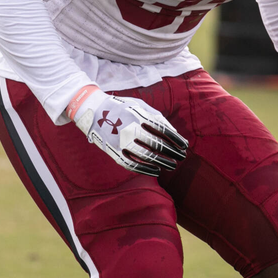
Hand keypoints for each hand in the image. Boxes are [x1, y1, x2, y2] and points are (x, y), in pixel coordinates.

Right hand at [70, 87, 188, 176]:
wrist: (93, 110)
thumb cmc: (122, 107)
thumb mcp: (139, 105)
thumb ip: (157, 117)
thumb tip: (174, 133)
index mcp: (138, 115)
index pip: (163, 130)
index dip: (176, 139)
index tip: (185, 146)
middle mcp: (130, 129)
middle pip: (157, 144)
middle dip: (172, 152)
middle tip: (182, 157)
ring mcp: (121, 141)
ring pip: (146, 156)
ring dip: (162, 162)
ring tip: (172, 166)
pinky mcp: (113, 152)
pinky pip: (131, 165)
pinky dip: (145, 170)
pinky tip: (156, 171)